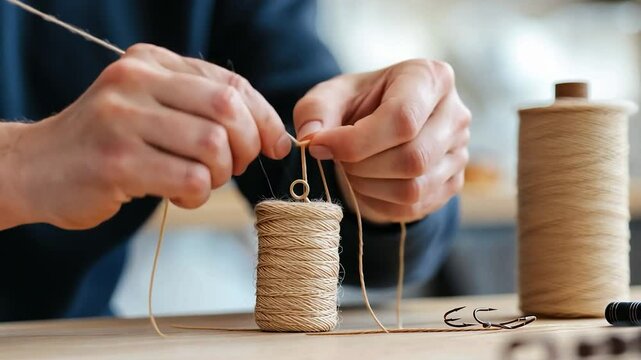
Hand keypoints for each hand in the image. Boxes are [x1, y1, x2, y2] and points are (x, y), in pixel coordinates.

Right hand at [8, 43, 290, 229]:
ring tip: (200, 182)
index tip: (274, 145)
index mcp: (151, 63)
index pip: (230, 83)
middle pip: (227, 109)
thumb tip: (274, 137)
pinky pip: (190, 180)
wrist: (37, 167)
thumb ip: (203, 110)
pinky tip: (180, 196)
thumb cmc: (108, 142)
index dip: (263, 117)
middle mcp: (136, 81)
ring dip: (219, 174)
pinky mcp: (116, 162)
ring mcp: (123, 120)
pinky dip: (198, 196)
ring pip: (213, 146)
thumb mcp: (150, 107)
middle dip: (245, 146)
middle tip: (230, 167)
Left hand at [294, 59, 469, 223]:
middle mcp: (455, 114)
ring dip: (369, 186)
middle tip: (338, 158)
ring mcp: (459, 152)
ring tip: (351, 169)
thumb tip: (312, 138)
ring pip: (414, 188)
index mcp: (429, 78)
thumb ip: (315, 110)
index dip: (355, 141)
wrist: (382, 124)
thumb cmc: (358, 104)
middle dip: (362, 166)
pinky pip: (414, 207)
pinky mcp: (453, 182)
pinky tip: (366, 183)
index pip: (402, 118)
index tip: (321, 145)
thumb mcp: (331, 95)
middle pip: (412, 158)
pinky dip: (379, 201)